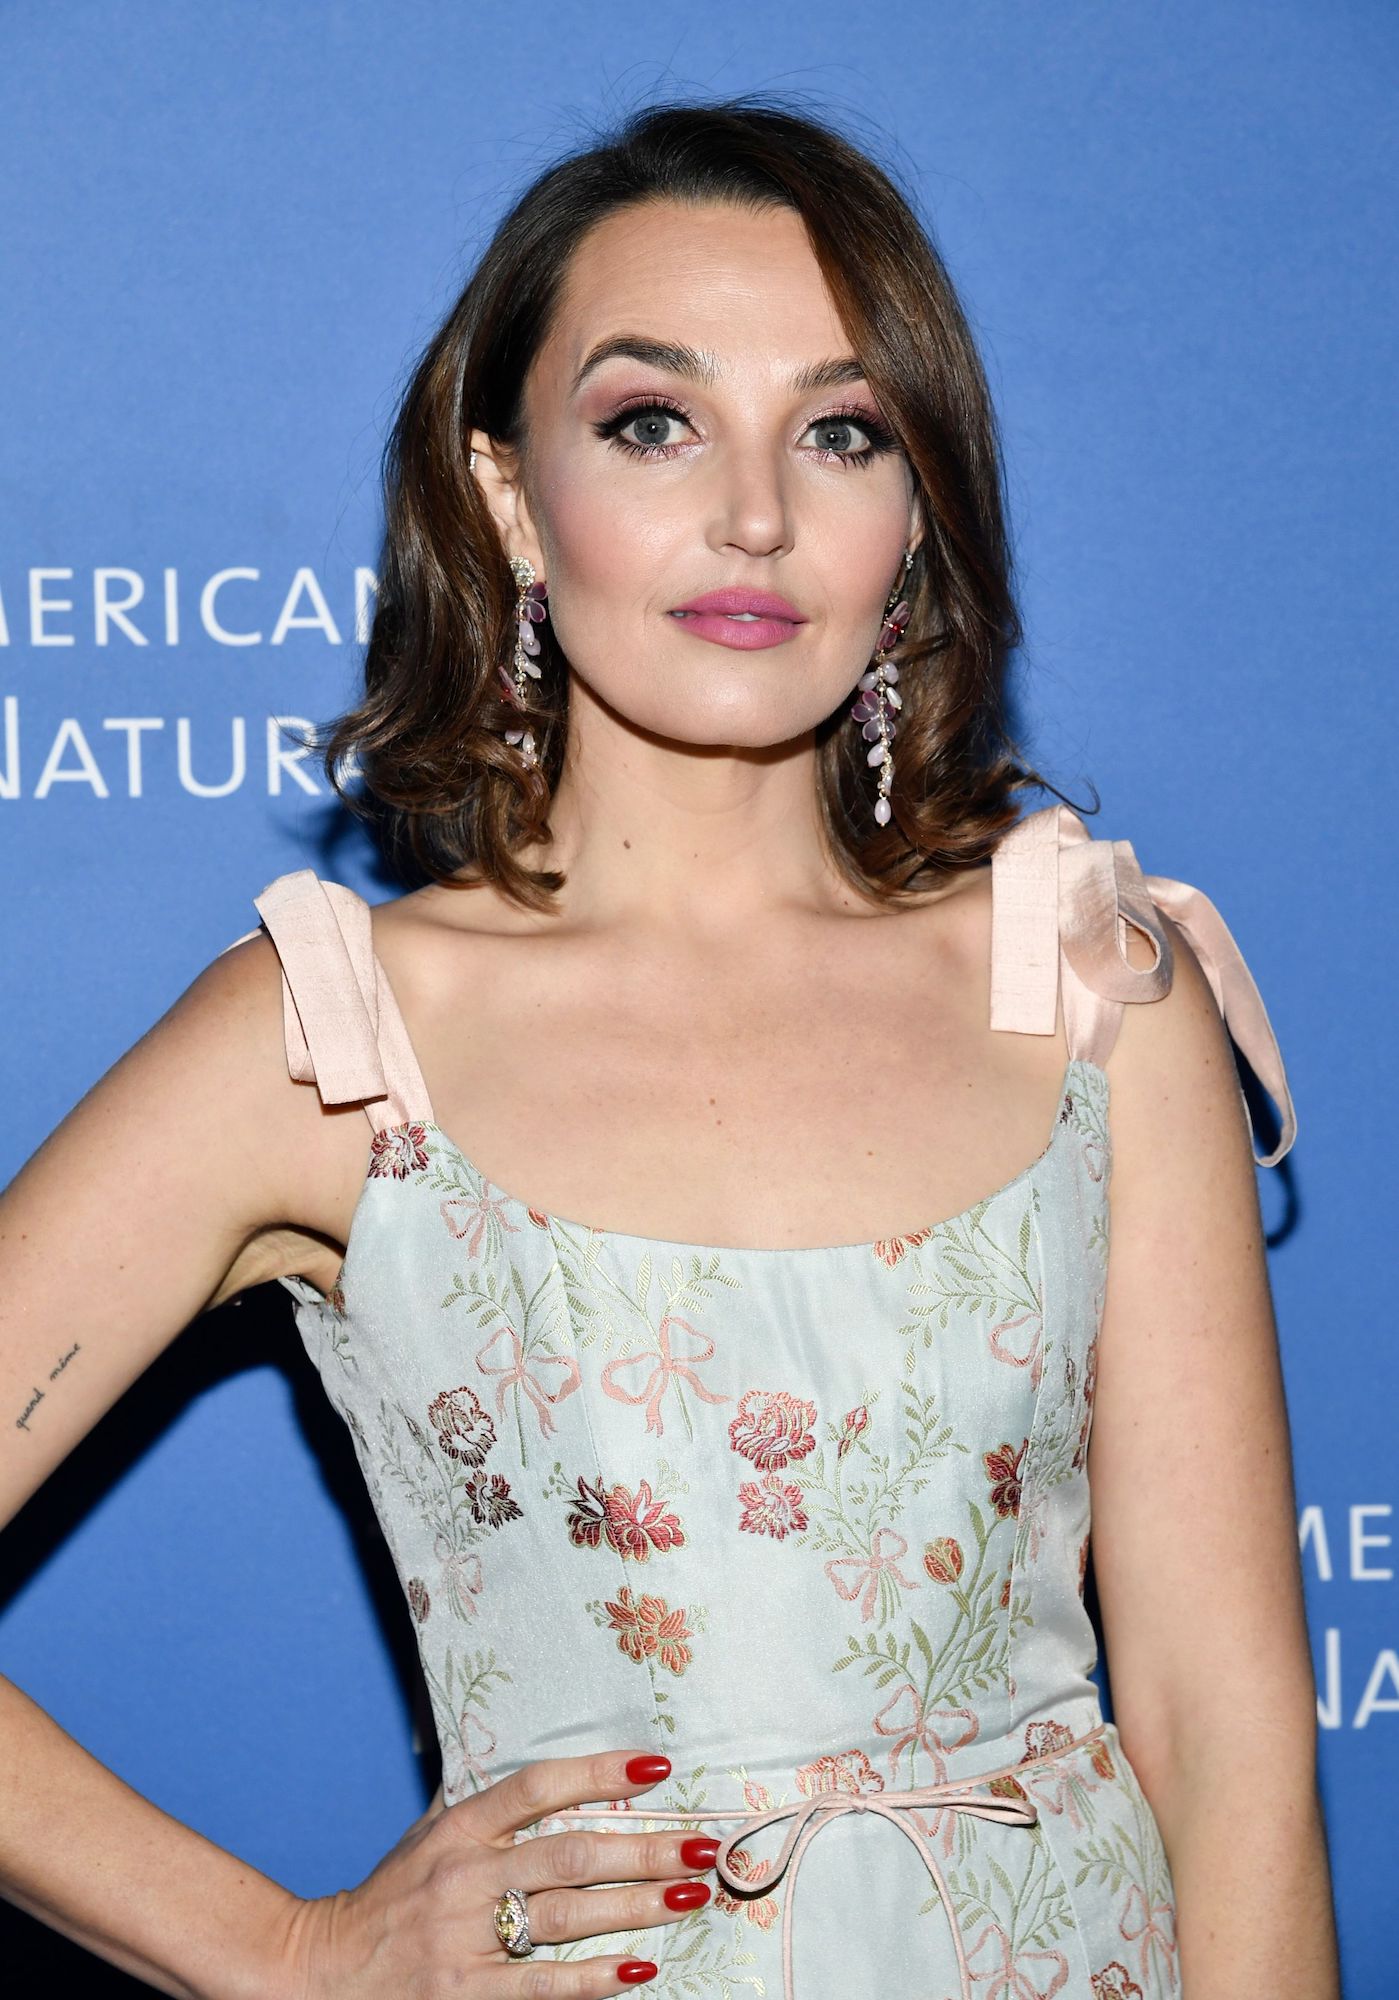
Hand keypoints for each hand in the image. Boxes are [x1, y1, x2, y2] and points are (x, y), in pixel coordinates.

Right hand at [280, 1749, 717, 1995]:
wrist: (320, 1971)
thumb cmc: (389, 1899)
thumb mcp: (427, 1835)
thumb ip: (481, 1803)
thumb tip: (539, 1756)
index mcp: (459, 1827)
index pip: (538, 1786)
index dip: (598, 1773)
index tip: (656, 1770)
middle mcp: (465, 1875)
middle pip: (570, 1853)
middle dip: (644, 1848)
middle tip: (702, 1844)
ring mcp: (466, 1937)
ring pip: (568, 1915)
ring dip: (637, 1905)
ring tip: (690, 1895)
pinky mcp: (466, 1993)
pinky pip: (543, 1985)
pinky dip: (595, 1978)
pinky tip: (640, 1968)